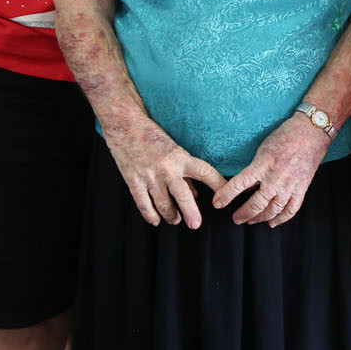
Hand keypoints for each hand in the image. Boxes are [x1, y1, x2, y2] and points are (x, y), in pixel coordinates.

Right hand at [103, 118, 222, 228]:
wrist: (125, 125)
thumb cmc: (151, 135)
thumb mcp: (174, 150)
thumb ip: (185, 173)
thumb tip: (196, 193)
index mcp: (180, 157)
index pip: (204, 172)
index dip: (217, 184)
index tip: (225, 197)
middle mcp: (166, 168)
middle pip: (182, 195)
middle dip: (191, 212)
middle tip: (195, 224)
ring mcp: (149, 176)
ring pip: (163, 203)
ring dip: (171, 215)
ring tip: (175, 220)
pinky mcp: (134, 180)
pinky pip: (143, 204)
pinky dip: (150, 215)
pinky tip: (155, 220)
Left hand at [214, 118, 327, 226]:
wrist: (310, 133)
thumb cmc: (286, 136)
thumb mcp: (263, 149)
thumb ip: (254, 169)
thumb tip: (244, 186)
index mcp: (263, 165)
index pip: (239, 184)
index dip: (226, 196)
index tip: (217, 203)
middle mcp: (275, 178)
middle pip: (256, 204)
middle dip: (243, 214)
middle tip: (236, 219)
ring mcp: (289, 185)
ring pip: (272, 210)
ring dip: (260, 218)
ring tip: (251, 221)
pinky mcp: (301, 189)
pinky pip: (291, 210)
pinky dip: (281, 219)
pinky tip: (273, 222)